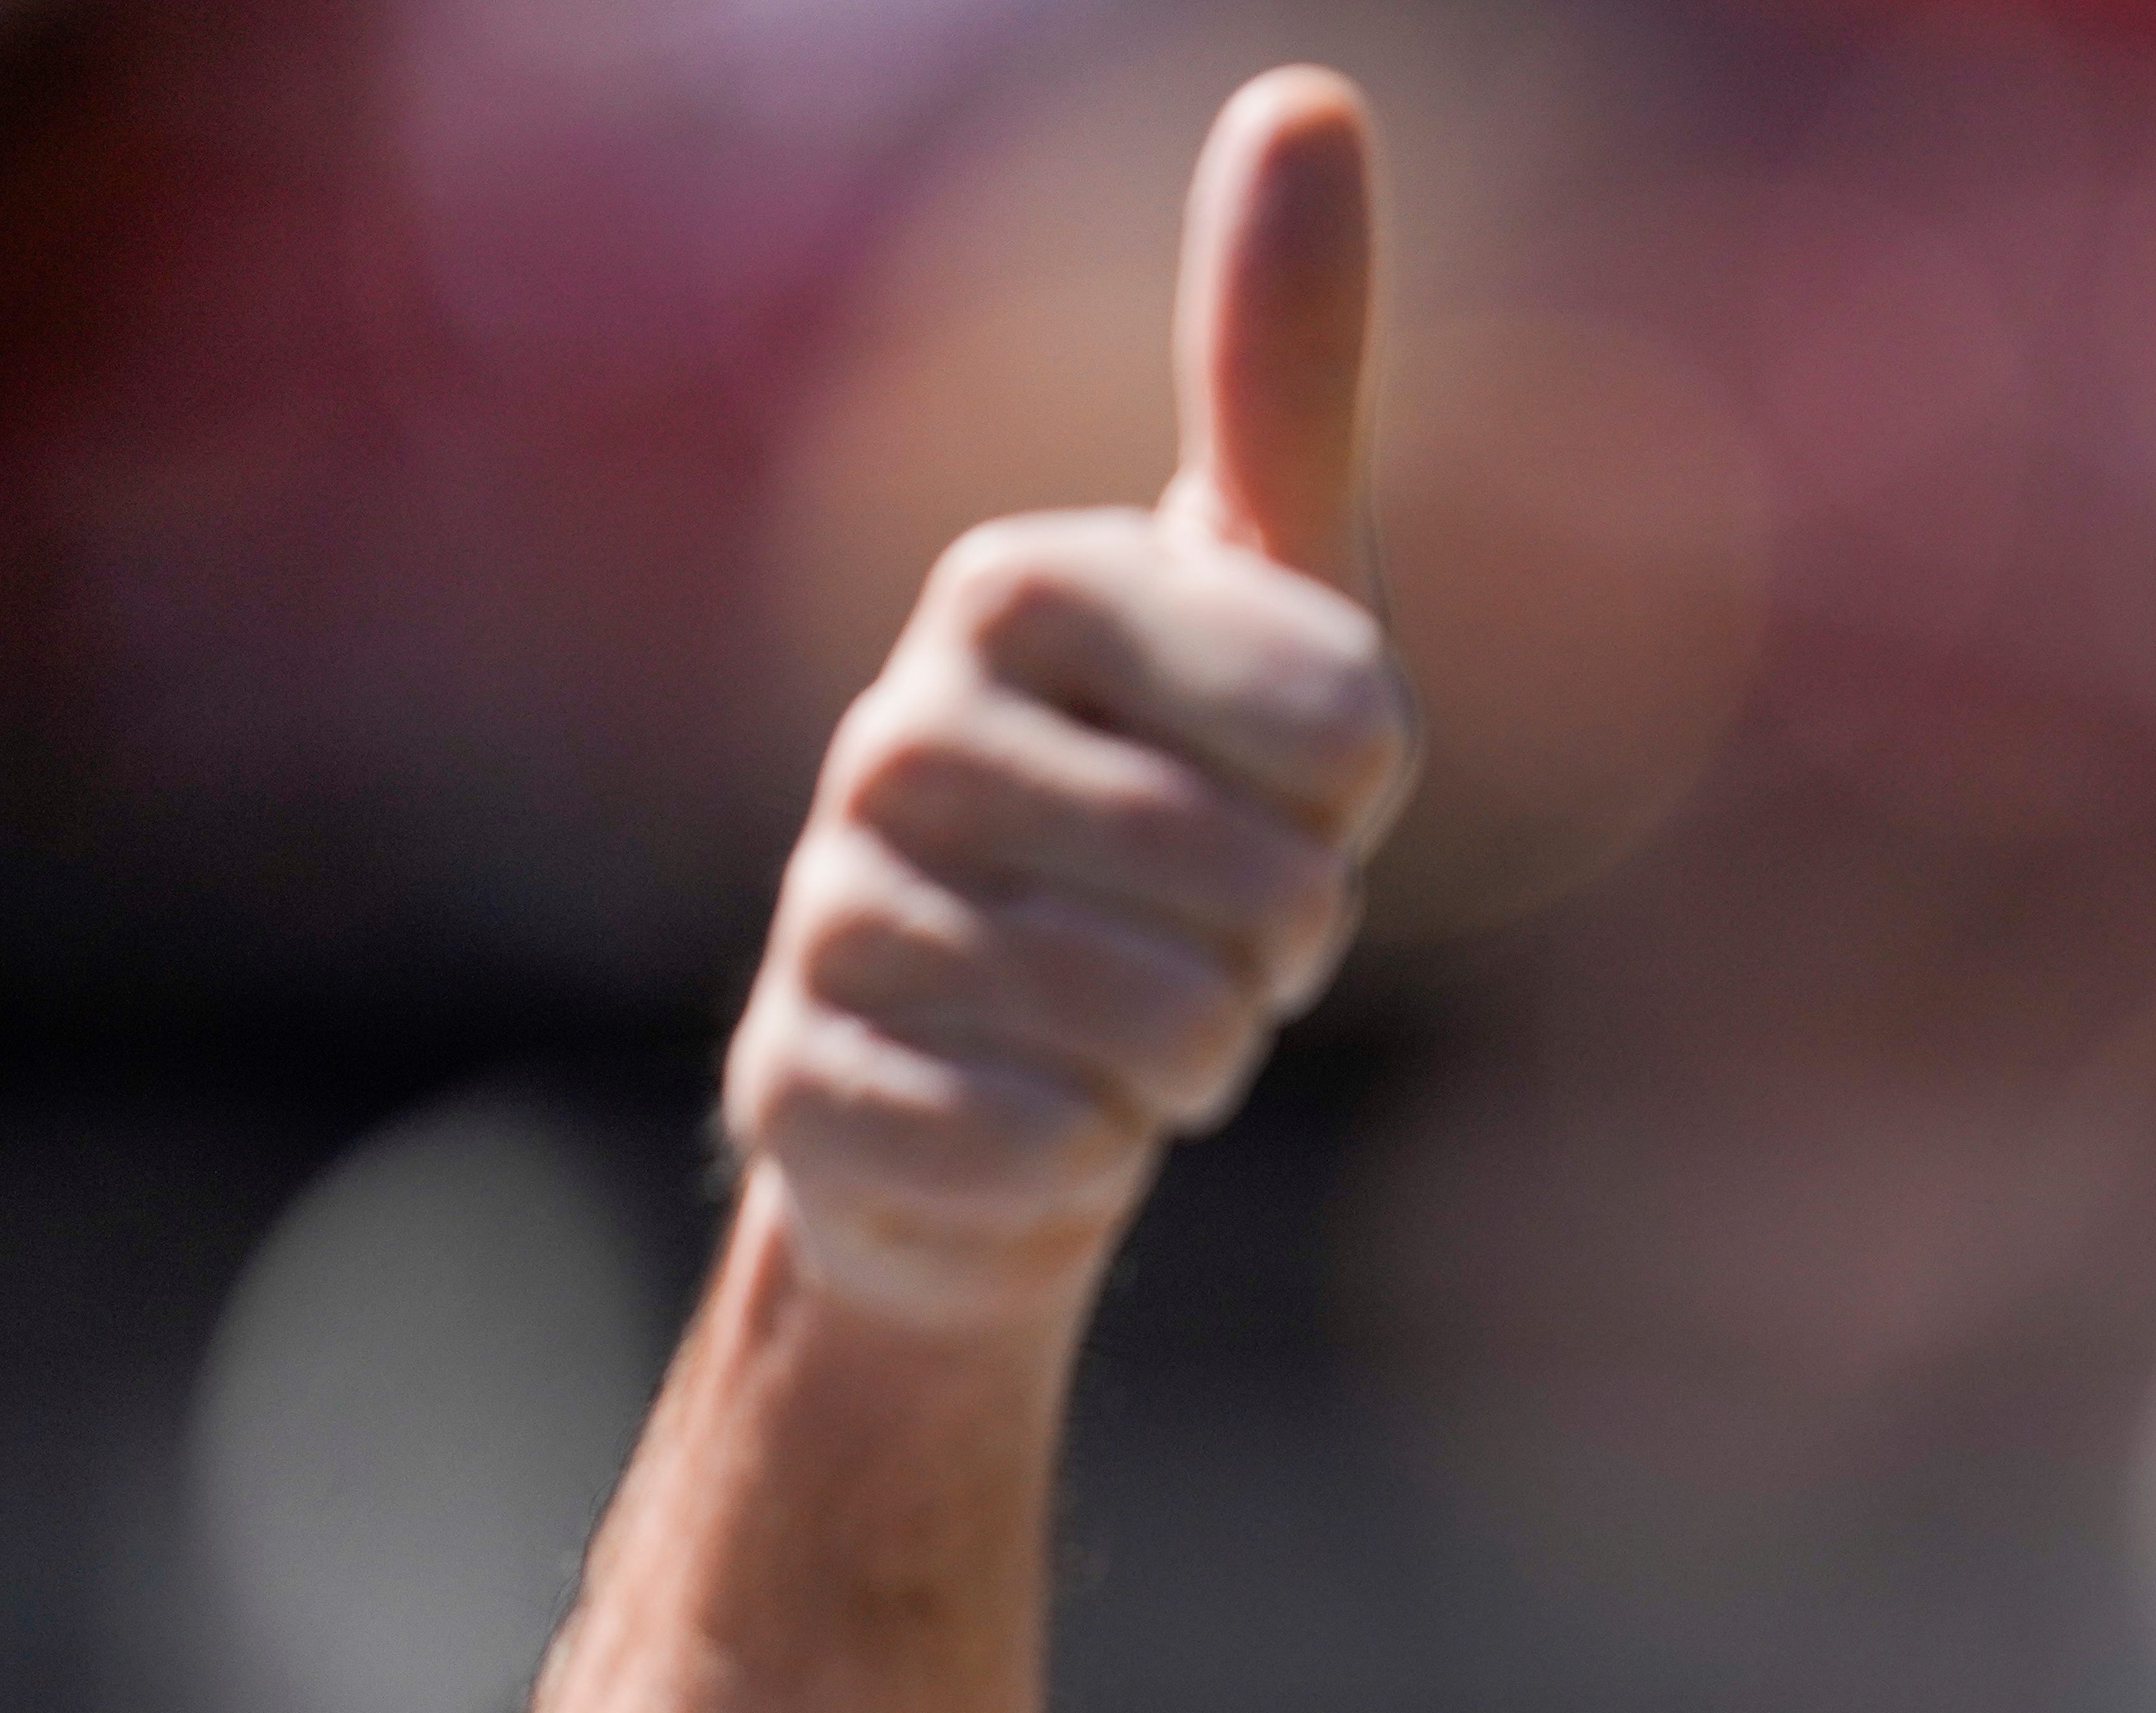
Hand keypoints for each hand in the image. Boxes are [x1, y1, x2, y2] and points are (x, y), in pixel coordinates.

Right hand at [723, 69, 1418, 1330]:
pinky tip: (1037, 1122)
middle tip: (1209, 939)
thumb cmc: (1163, 815)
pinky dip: (1084, 1163)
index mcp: (1012, 592)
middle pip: (1260, 891)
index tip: (1290, 795)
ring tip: (1131, 1027)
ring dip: (1195, 1059)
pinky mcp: (803, 1100)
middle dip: (1282, 951)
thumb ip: (1277, 376)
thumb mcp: (1261, 602)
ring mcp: (830, 920)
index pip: (1338, 724)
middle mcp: (892, 734)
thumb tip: (1306, 96)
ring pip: (1155, 1034)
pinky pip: (1042, 1154)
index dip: (1352, 800)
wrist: (1003, 1067)